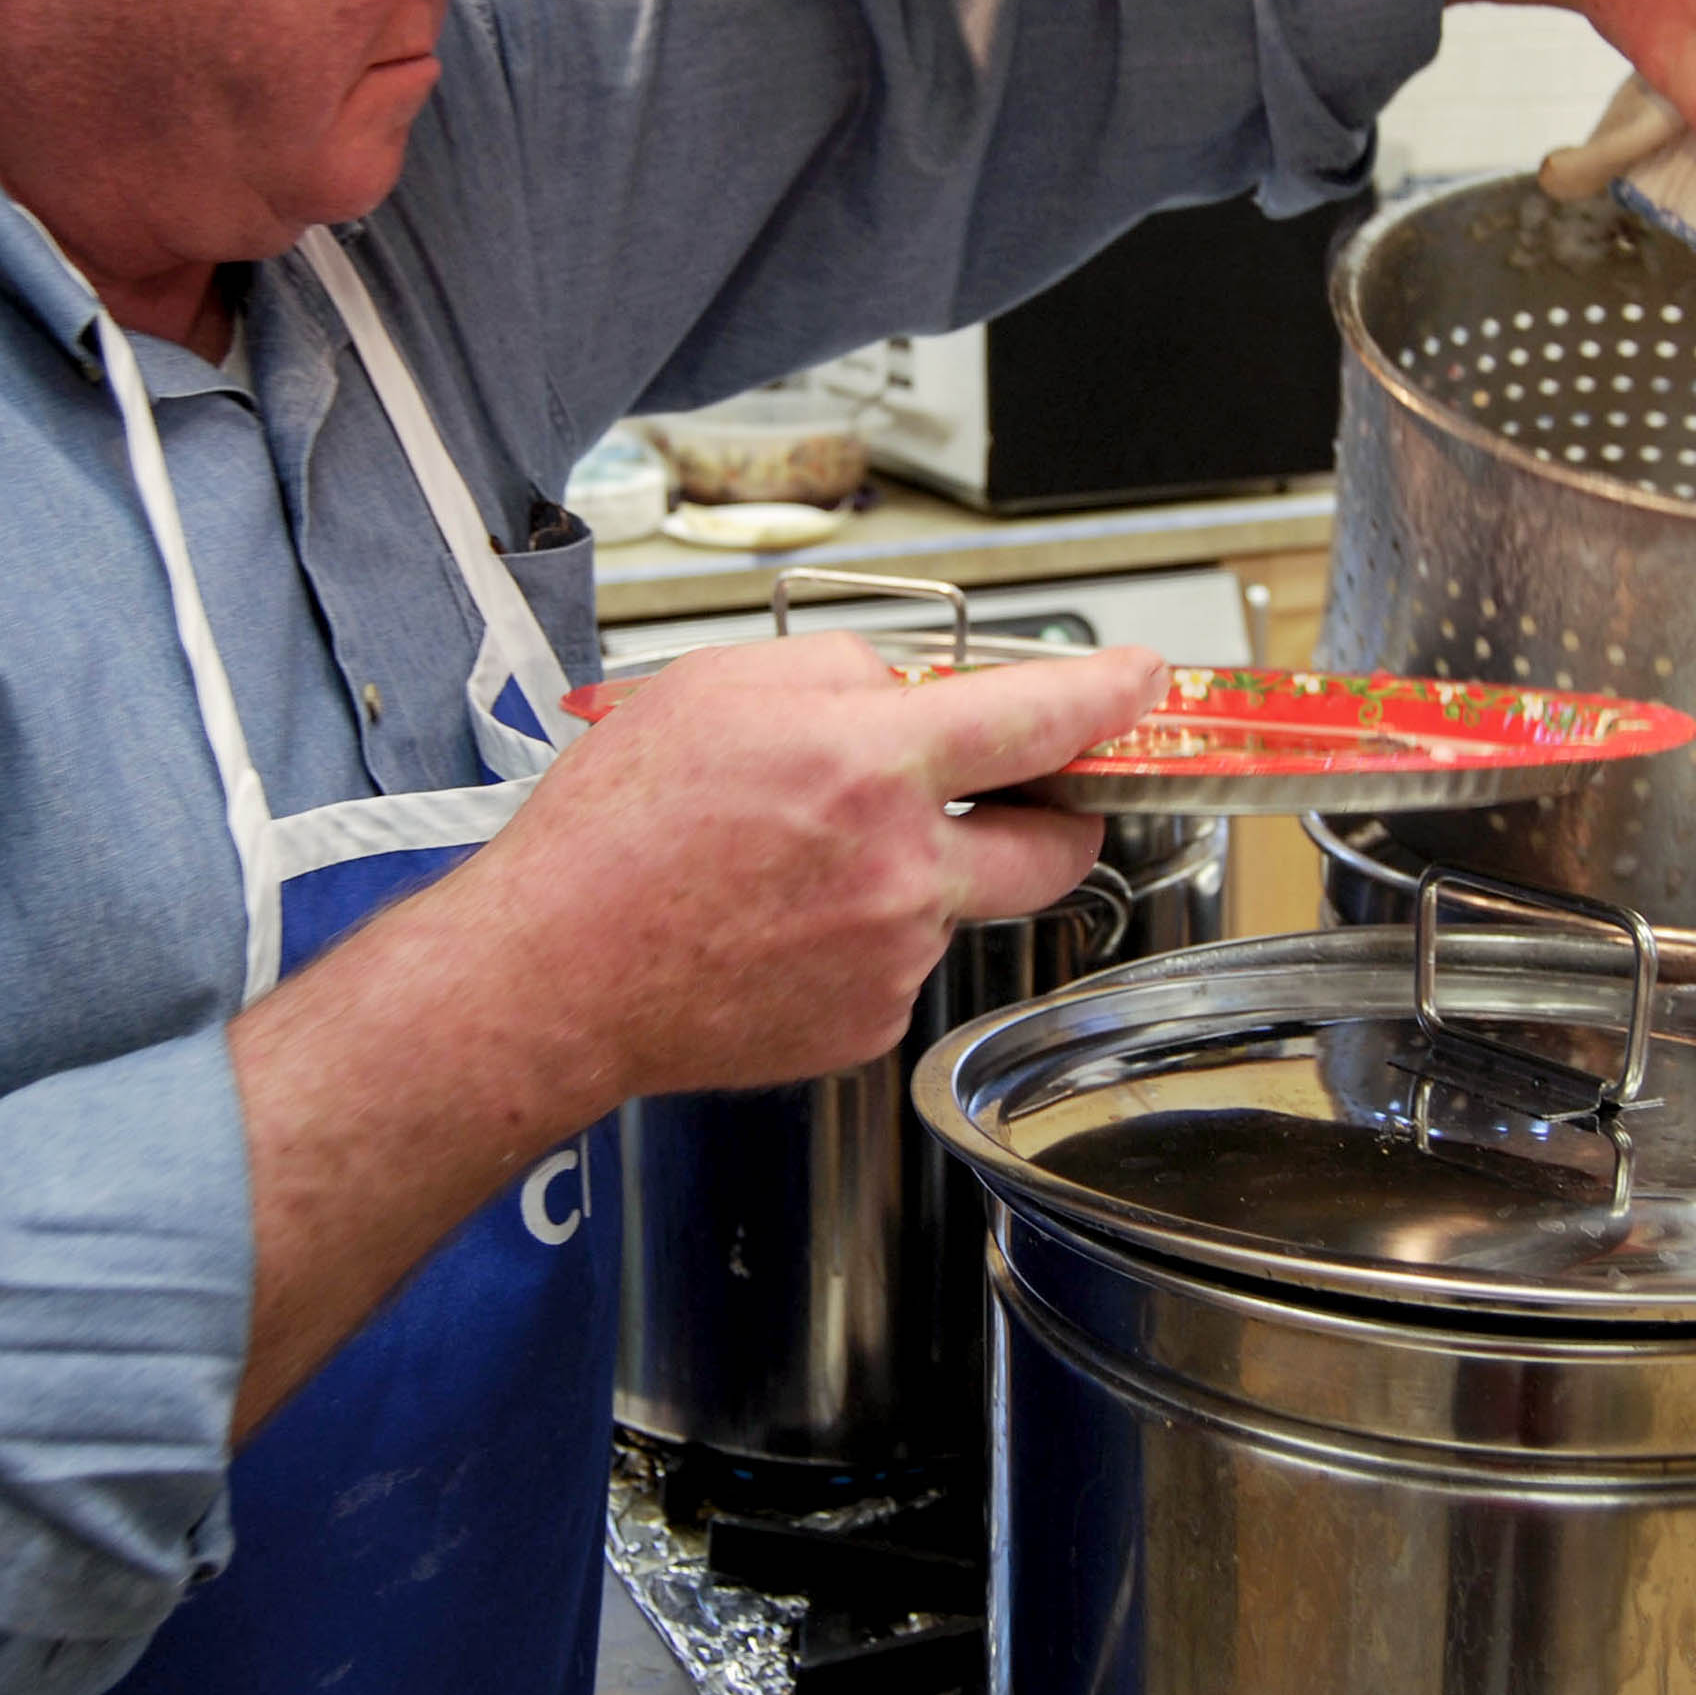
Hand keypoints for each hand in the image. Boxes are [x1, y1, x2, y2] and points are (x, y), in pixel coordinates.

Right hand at [220, 632, 1159, 1435]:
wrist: (554, 976)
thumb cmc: (611, 836)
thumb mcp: (717, 687)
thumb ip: (840, 671)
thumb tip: (904, 689)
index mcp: (871, 761)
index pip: (1041, 717)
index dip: (1110, 695)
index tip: (1141, 685)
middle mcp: (903, 866)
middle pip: (1055, 844)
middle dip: (1060, 815)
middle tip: (1023, 797)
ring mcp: (893, 955)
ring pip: (953, 902)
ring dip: (914, 874)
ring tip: (796, 867)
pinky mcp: (865, 1023)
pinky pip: (896, 963)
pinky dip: (857, 938)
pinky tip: (776, 925)